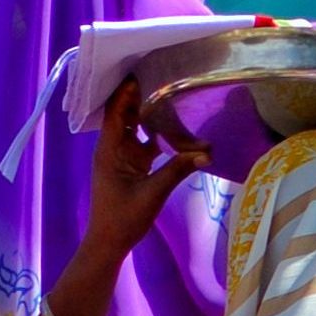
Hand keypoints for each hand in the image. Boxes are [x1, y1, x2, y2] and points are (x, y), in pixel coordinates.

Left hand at [83, 78, 207, 256]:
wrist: (109, 243)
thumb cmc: (123, 217)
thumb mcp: (153, 192)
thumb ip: (178, 169)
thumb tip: (207, 152)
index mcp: (109, 150)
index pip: (115, 112)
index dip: (126, 93)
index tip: (142, 72)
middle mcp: (113, 149)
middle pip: (125, 116)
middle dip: (139, 98)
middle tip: (160, 77)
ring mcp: (121, 158)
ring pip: (135, 130)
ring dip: (149, 116)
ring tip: (170, 95)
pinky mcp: (131, 168)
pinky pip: (144, 145)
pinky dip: (157, 136)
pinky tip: (175, 127)